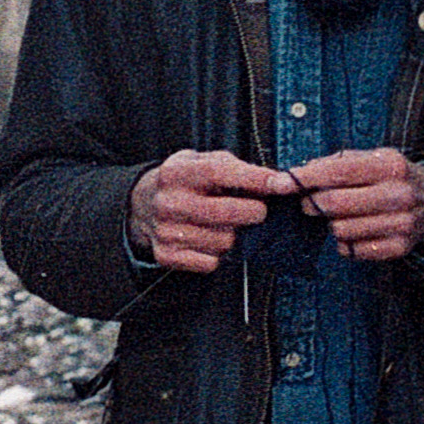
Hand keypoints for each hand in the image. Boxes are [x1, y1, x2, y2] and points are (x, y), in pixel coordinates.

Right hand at [129, 148, 293, 273]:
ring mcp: (166, 231)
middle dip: (253, 212)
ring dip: (233, 235)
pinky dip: (217, 254)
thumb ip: (237, 168)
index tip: (280, 184)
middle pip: (227, 213)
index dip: (254, 179)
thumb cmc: (185, 181)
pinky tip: (210, 240)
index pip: (220, 173)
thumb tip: (277, 182)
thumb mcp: (202, 161)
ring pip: (225, 241)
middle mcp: (169, 202)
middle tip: (257, 210)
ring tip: (225, 224)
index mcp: (177, 172)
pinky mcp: (167, 255)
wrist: (143, 204)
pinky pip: (211, 262)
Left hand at [290, 146, 423, 262]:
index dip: (304, 179)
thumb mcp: (373, 158)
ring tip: (340, 216)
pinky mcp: (398, 247)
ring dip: (331, 224)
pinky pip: (352, 250)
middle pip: (334, 204)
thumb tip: (300, 172)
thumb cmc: (392, 177)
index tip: (280, 183)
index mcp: (389, 166)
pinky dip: (345, 242)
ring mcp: (400, 224)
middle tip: (309, 203)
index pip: (337, 172)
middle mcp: (398, 194)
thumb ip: (337, 163)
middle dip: (312, 204)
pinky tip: (354, 230)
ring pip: (340, 230)